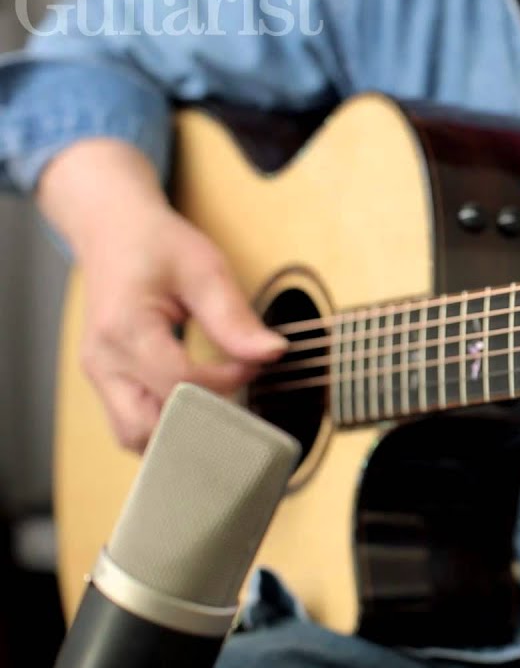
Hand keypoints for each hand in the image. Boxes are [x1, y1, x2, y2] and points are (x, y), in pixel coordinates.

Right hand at [39, 139, 287, 451]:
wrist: (113, 231)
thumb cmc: (157, 246)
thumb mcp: (205, 269)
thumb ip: (234, 318)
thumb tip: (272, 353)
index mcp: (125, 328)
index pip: (182, 382)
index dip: (228, 380)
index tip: (255, 362)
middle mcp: (103, 360)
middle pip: (149, 426)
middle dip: (201, 421)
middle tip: (239, 397)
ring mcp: (98, 375)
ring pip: (134, 436)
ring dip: (181, 431)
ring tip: (219, 403)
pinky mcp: (105, 382)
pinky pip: (131, 424)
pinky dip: (165, 425)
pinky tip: (197, 406)